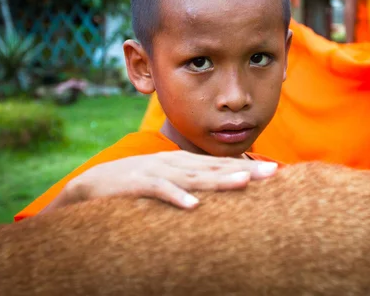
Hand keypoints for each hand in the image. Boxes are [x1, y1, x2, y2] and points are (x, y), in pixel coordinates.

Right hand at [64, 151, 277, 209]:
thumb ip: (192, 183)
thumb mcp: (169, 180)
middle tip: (273, 173)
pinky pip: (160, 190)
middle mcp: (176, 163)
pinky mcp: (138, 184)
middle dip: (244, 170)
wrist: (93, 183)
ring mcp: (158, 171)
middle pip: (215, 167)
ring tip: (243, 183)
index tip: (276, 172)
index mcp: (185, 162)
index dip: (248, 167)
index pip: (221, 165)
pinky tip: (193, 206)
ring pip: (193, 176)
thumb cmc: (137, 184)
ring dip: (218, 180)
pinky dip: (176, 197)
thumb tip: (217, 196)